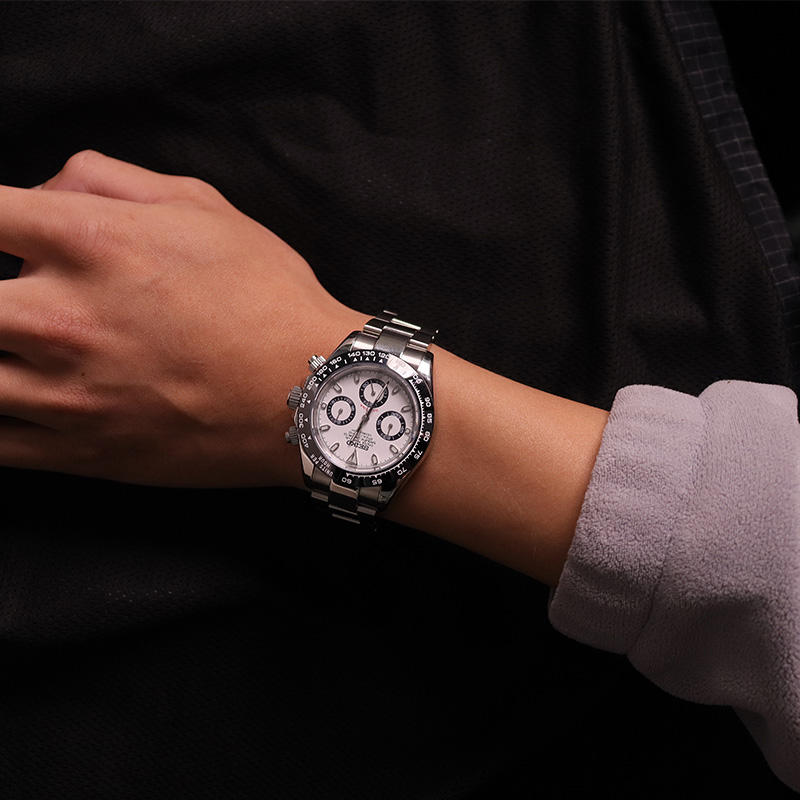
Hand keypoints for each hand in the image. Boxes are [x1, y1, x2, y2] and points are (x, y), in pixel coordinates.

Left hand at [0, 151, 361, 486]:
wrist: (310, 394)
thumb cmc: (266, 297)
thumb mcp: (203, 207)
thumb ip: (106, 179)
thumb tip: (42, 189)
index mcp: (89, 243)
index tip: (0, 233)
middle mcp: (61, 319)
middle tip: (16, 297)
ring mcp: (64, 395)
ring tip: (19, 347)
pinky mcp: (79, 454)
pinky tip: (14, 397)